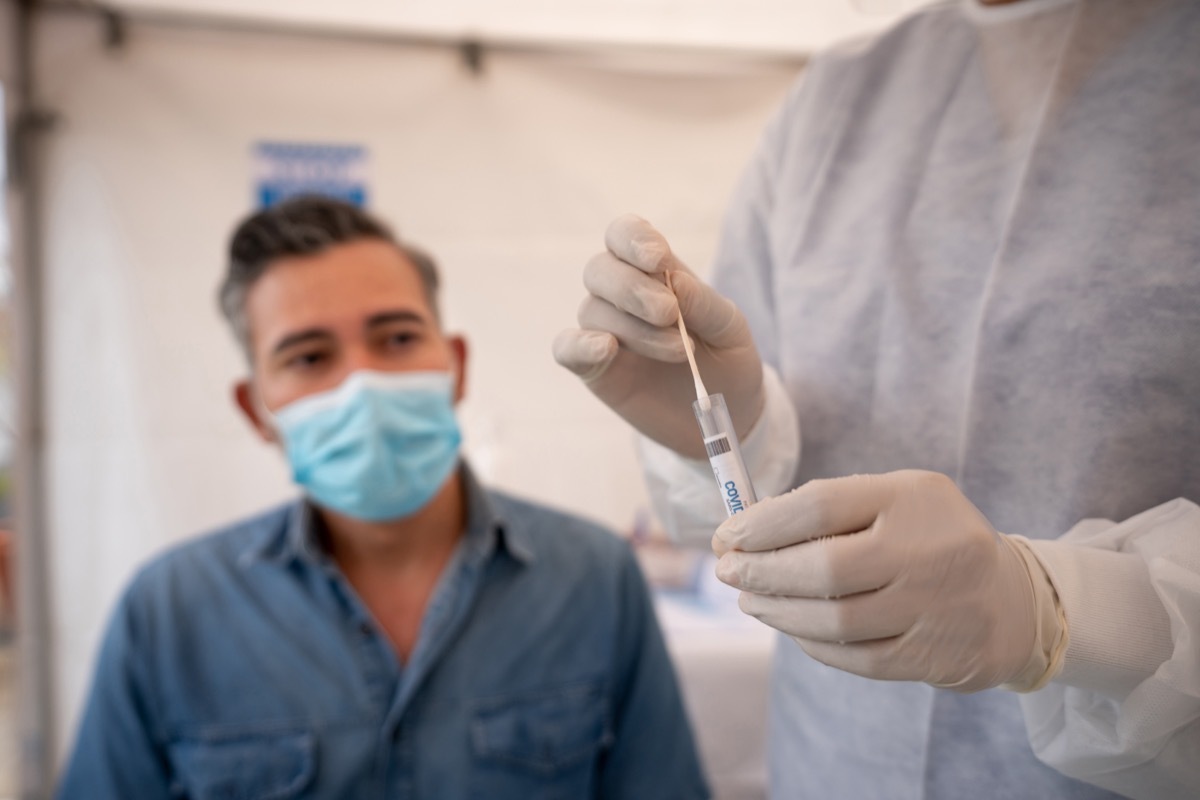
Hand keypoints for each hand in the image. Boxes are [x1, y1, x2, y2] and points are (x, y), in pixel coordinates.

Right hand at [552, 214, 764, 458]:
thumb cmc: (727, 361)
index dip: (633, 239)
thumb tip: (675, 278)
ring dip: (636, 329)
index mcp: (654, 271)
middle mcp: (621, 296)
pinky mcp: (594, 369)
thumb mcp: (731, 329)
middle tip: (670, 313)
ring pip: (593, 311)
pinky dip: (580, 345)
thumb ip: (704, 304)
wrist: (725, 416)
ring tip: (680, 352)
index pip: (623, 234)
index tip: (658, 259)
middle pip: (600, 269)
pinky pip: (567, 348)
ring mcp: (604, 331)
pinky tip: (605, 348)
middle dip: (633, 288)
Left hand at [713, 470, 1039, 691]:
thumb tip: (749, 530)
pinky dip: (812, 643)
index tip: (727, 536)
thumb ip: (831, 507)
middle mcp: (926, 551)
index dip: (762, 524)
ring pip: (833, 619)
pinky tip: (790, 626)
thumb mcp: (897, 498)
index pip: (820, 506)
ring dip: (777, 611)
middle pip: (822, 568)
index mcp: (912, 498)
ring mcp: (933, 608)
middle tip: (727, 572)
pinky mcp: (932, 656)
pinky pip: (854, 656)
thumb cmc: (930, 538)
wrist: (1013, 600)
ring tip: (750, 600)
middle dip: (760, 572)